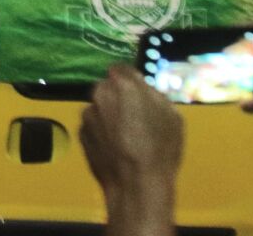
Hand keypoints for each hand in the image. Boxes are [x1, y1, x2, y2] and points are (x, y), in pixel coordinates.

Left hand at [80, 64, 181, 235]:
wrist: (136, 185)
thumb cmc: (160, 148)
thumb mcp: (172, 115)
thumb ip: (154, 96)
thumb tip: (145, 92)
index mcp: (123, 84)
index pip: (122, 69)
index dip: (130, 80)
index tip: (138, 92)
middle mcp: (100, 94)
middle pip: (108, 88)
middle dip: (118, 97)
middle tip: (133, 115)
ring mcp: (87, 115)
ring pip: (99, 107)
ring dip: (108, 115)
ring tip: (124, 136)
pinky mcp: (80, 134)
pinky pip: (93, 126)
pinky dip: (101, 132)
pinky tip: (114, 147)